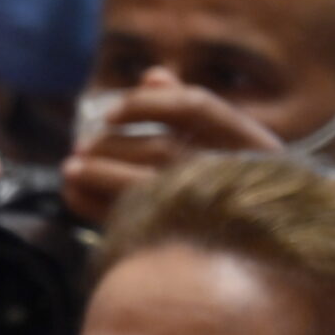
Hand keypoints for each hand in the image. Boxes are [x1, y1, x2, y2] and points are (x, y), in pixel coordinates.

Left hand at [61, 69, 282, 224]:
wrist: (265, 259)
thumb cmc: (245, 190)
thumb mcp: (231, 147)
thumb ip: (191, 110)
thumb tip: (152, 75)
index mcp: (252, 144)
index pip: (195, 108)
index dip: (147, 104)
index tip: (110, 113)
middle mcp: (233, 175)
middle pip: (161, 149)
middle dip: (113, 145)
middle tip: (80, 147)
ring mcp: (208, 213)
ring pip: (143, 187)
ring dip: (97, 174)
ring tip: (70, 169)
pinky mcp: (179, 244)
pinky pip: (129, 221)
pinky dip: (92, 205)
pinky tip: (73, 193)